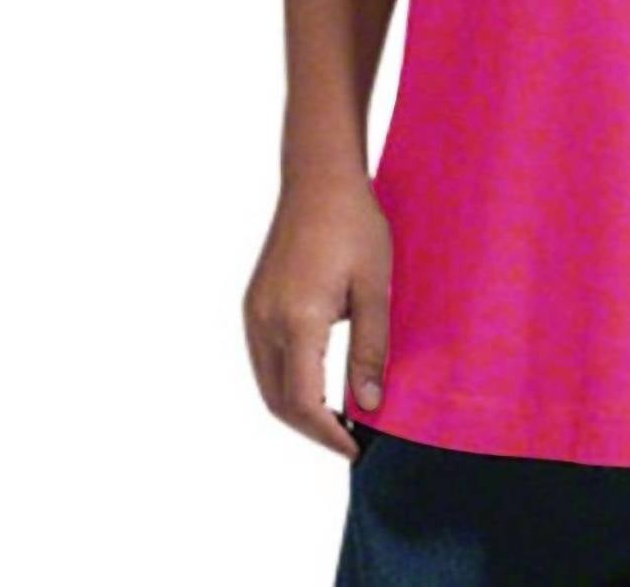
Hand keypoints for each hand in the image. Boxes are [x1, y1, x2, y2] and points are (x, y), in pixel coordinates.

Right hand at [242, 173, 391, 461]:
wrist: (319, 180)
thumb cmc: (355, 226)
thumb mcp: (375, 288)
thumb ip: (371, 349)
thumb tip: (370, 405)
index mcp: (296, 320)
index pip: (302, 402)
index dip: (328, 434)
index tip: (356, 448)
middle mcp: (265, 321)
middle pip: (279, 402)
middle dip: (312, 430)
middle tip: (350, 440)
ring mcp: (254, 313)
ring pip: (267, 385)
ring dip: (298, 410)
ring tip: (337, 418)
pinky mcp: (254, 304)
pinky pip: (264, 361)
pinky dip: (287, 384)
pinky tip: (317, 384)